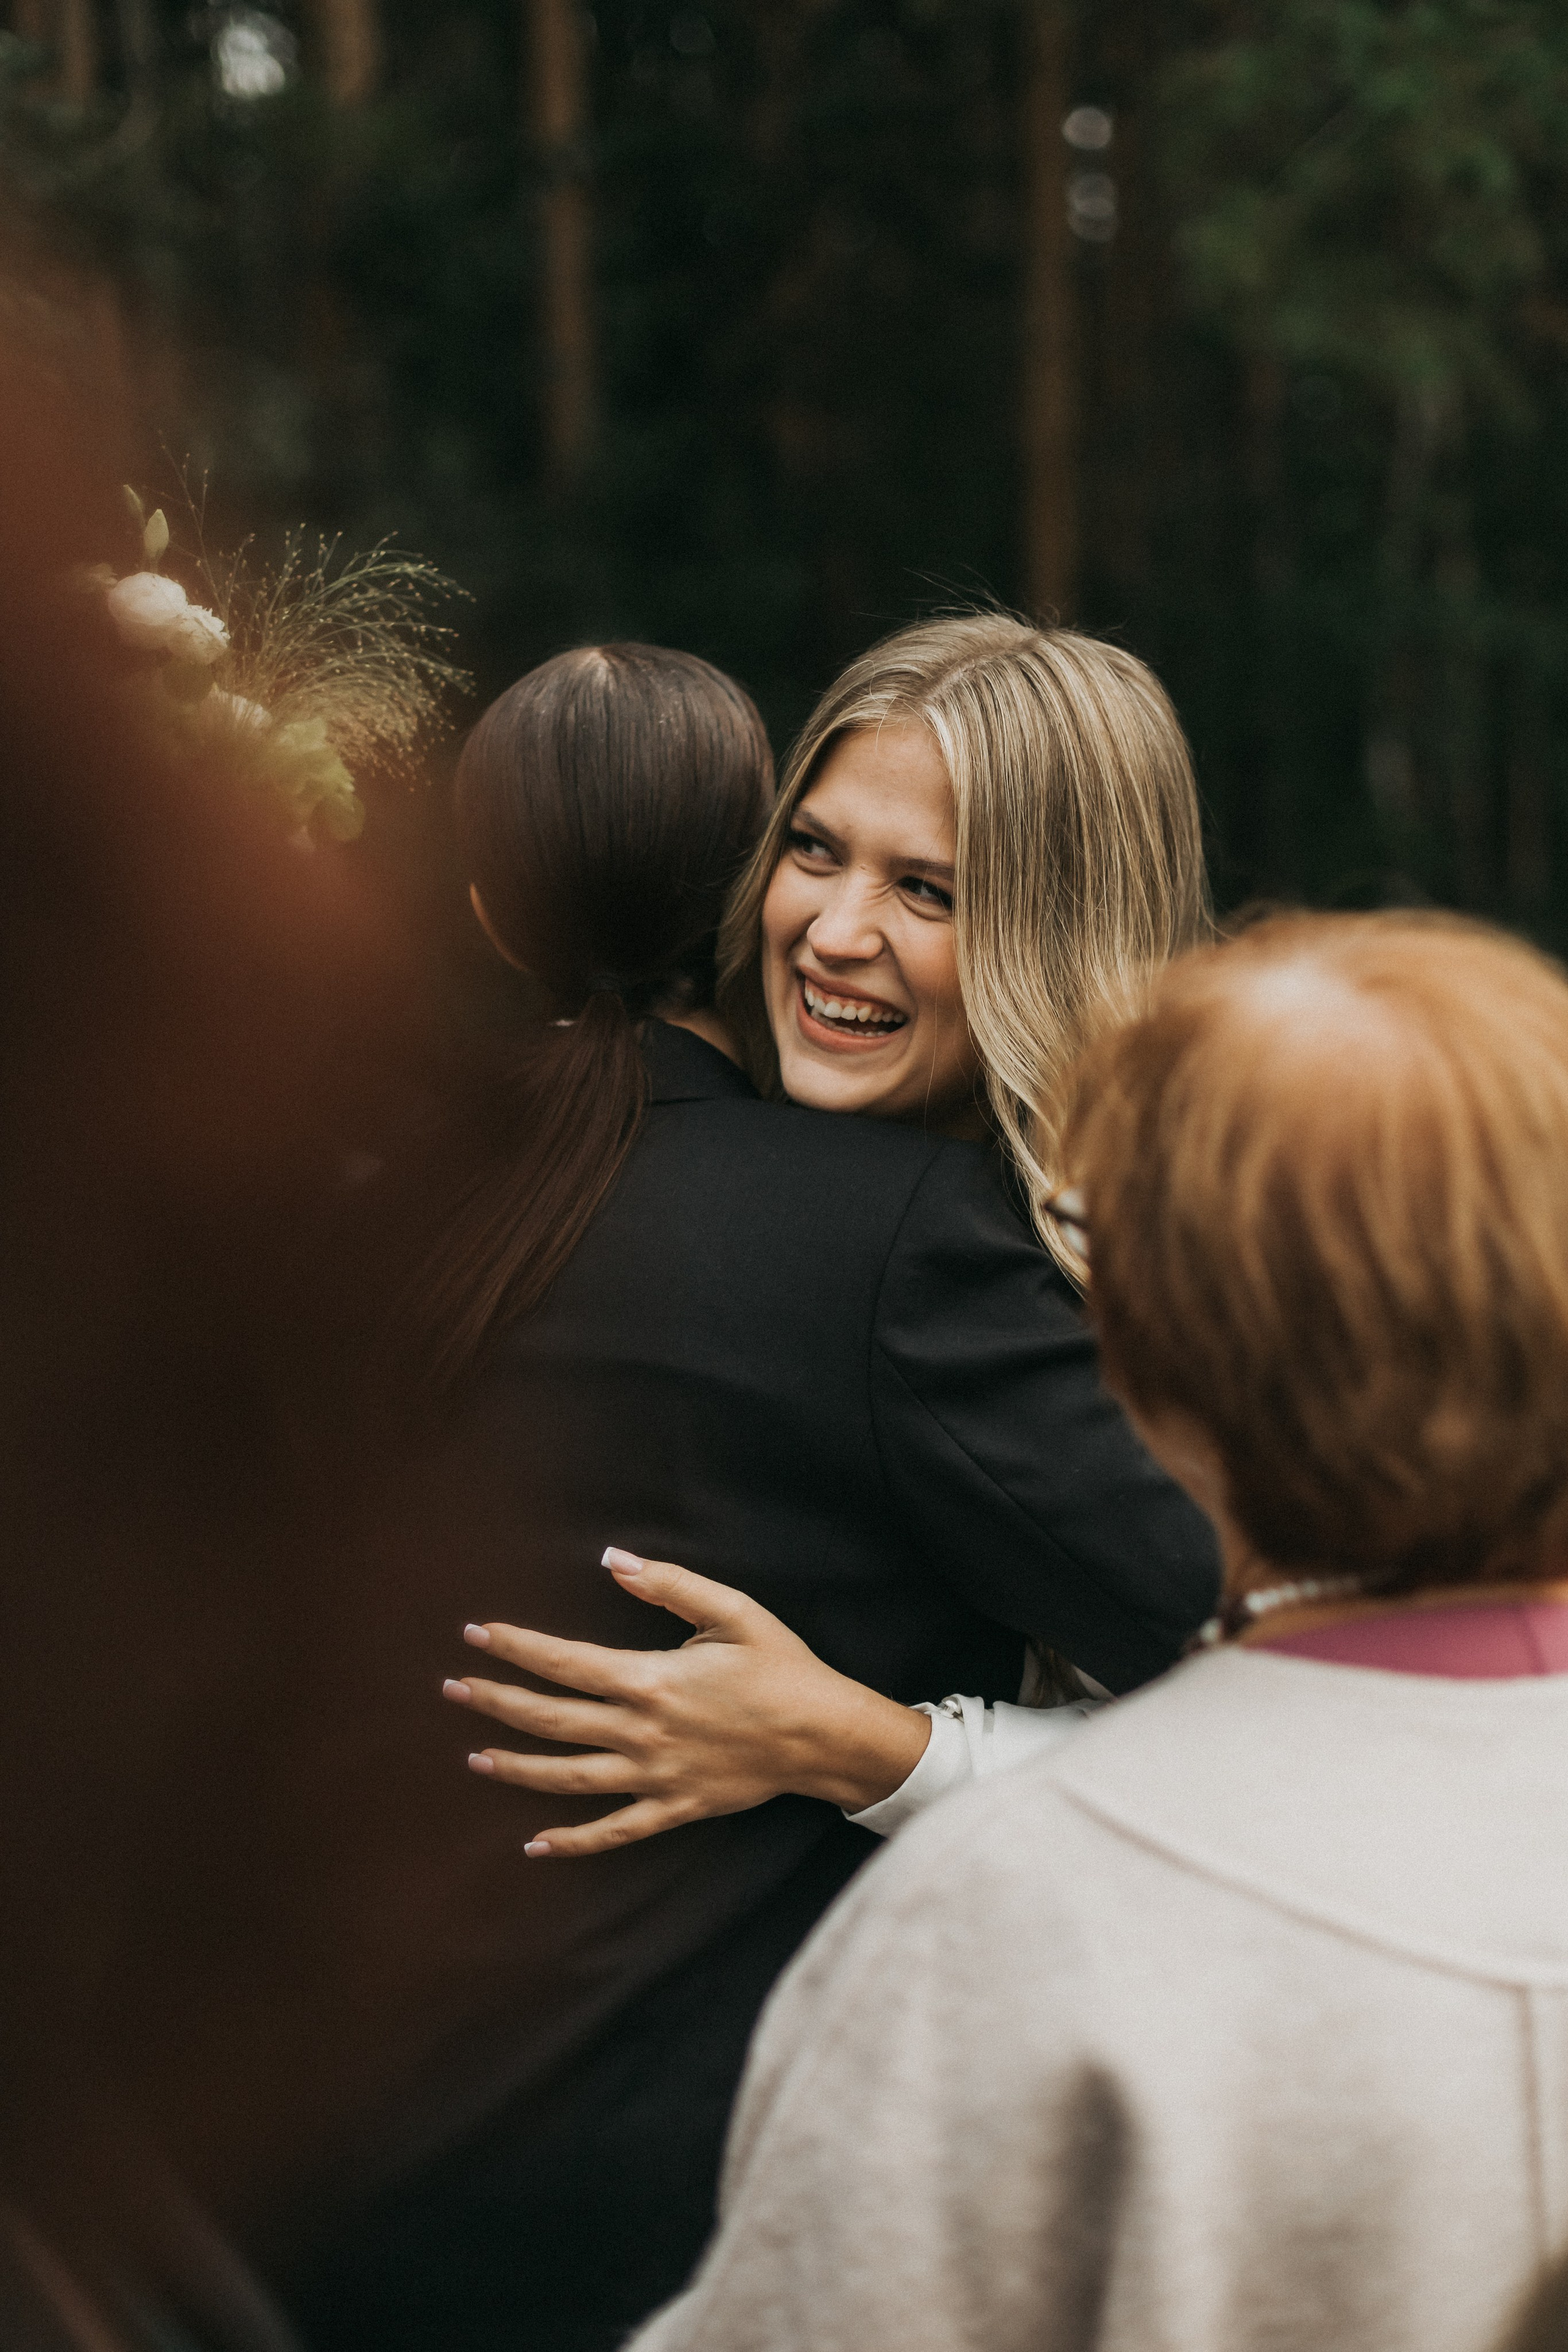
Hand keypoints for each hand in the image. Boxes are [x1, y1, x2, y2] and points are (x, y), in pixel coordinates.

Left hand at [441, 1550, 931, 1857]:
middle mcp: (642, 1732)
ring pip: (569, 1778)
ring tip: (475, 1756)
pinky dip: (573, 1842)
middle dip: (496, 1702)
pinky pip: (614, 1831)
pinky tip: (536, 1845)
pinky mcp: (674, 1807)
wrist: (825, 1735)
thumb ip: (668, 1585)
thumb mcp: (732, 1611)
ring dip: (518, 1768)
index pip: (564, 1663)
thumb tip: (612, 1559)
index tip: (475, 1633)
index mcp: (651, 1679)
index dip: (516, 1647)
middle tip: (453, 1688)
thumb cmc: (780, 1667)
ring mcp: (655, 1776)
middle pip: (553, 1720)